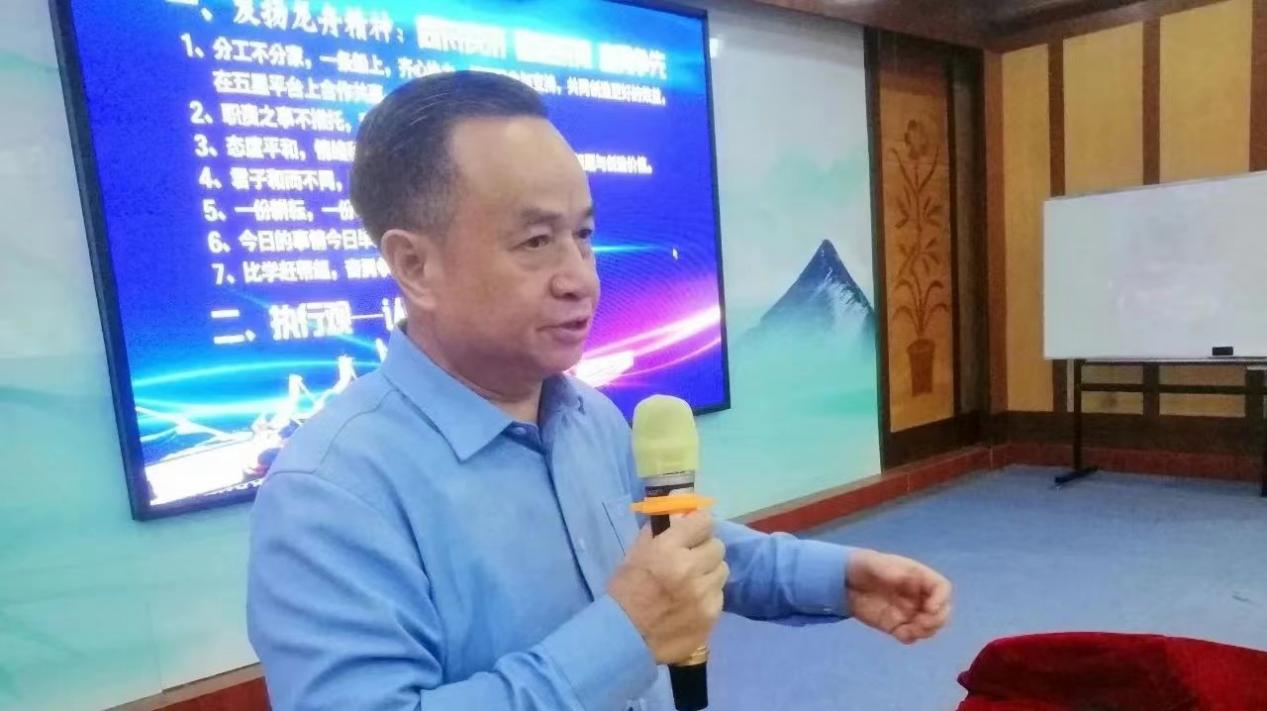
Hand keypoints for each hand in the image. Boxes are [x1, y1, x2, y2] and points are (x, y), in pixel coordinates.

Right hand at [607, 511, 728, 663]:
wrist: (624, 637)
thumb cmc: (626, 591)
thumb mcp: (636, 553)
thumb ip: (660, 531)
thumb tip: (681, 510)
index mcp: (668, 549)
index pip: (704, 522)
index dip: (699, 526)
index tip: (694, 532)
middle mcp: (689, 568)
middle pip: (718, 547)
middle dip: (705, 550)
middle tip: (692, 559)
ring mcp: (703, 594)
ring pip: (722, 571)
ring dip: (709, 573)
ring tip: (692, 583)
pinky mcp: (711, 615)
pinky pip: (719, 595)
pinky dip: (708, 596)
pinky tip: (692, 603)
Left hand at [846, 549, 950, 643]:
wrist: (844, 581)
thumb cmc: (863, 566)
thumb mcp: (873, 563)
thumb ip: (890, 570)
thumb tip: (906, 577)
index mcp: (919, 577)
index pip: (942, 588)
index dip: (941, 599)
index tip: (930, 608)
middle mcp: (919, 596)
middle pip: (942, 611)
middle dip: (937, 620)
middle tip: (921, 623)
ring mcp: (909, 612)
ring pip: (930, 626)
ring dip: (926, 631)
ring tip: (908, 629)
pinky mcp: (897, 625)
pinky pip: (911, 636)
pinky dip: (910, 637)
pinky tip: (899, 633)